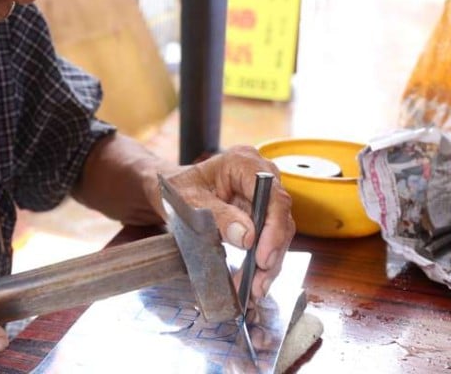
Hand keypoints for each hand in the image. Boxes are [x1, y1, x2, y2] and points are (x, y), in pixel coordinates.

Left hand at [165, 146, 294, 302]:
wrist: (170, 191)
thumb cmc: (176, 189)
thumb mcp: (188, 202)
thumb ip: (217, 217)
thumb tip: (248, 237)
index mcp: (242, 162)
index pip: (272, 196)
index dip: (273, 229)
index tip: (262, 258)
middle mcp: (260, 174)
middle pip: (279, 216)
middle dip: (272, 253)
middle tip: (258, 284)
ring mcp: (262, 193)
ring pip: (279, 231)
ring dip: (268, 263)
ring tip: (254, 288)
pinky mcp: (260, 211)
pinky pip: (269, 238)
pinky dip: (261, 261)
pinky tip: (253, 281)